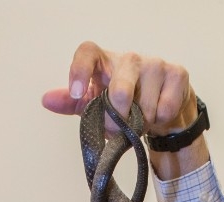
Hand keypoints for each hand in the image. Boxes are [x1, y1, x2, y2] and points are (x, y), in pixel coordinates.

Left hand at [43, 43, 201, 156]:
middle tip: (118, 127)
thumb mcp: (97, 105)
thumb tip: (47, 100)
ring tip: (141, 119)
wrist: (163, 107)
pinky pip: (164, 110)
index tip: (75, 93)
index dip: (79, 70)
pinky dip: (160, 122)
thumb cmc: (125, 104)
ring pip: (146, 108)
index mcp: (105, 62)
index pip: (87, 52)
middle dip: (118, 119)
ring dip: (142, 124)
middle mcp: (129, 58)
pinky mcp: (177, 74)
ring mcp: (155, 63)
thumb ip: (73, 103)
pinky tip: (158, 115)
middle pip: (120, 89)